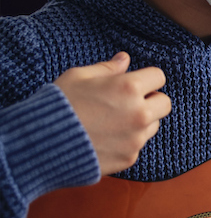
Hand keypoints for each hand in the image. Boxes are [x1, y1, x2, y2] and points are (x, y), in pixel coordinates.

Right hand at [54, 52, 171, 175]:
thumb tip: (124, 59)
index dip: (146, 78)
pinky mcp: (129, 158)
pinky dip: (128, 141)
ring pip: (154, 124)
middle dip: (150, 100)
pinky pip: (138, 145)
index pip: (158, 77)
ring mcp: (136, 138)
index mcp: (129, 88)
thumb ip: (107, 68)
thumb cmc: (58, 105)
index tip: (134, 82)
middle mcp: (139, 113)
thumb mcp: (78, 76)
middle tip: (128, 102)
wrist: (39, 144)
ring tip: (113, 121)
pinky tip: (106, 138)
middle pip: (164, 103)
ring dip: (142, 121)